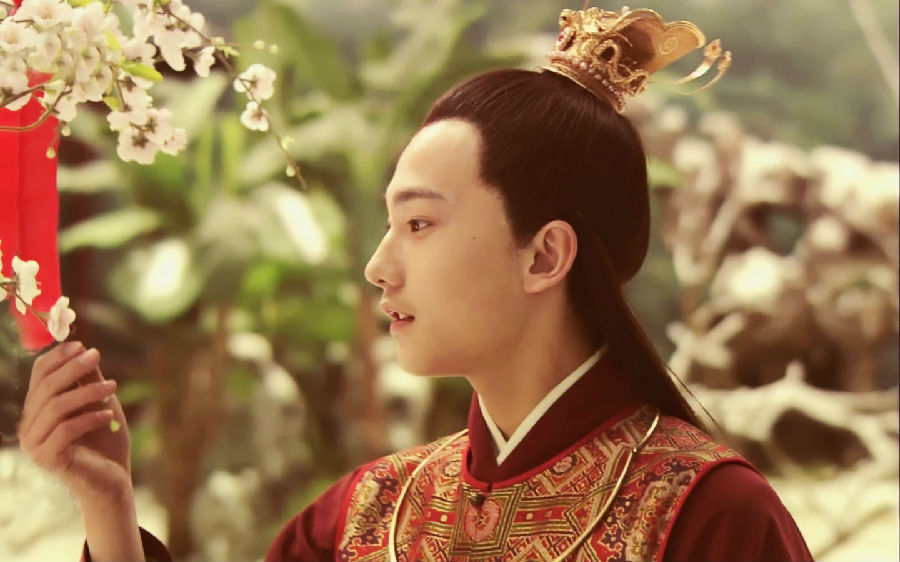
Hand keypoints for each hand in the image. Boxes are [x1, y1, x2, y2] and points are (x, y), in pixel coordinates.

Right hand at [18, 341, 132, 505]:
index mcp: (38, 409)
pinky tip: (108, 414)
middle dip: (72, 368)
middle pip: (46, 388)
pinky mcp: (48, 459)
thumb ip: (89, 380)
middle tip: (97, 356)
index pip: (39, 375)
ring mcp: (35, 444)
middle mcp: (30, 426)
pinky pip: (65, 429)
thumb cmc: (106, 440)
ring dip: (87, 392)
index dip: (58, 357)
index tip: (82, 345)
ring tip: (114, 387)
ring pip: (56, 407)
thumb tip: (83, 349)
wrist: (113, 479)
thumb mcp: (100, 402)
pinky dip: (89, 417)